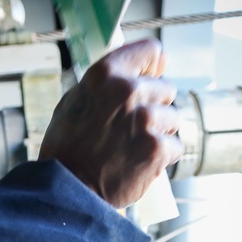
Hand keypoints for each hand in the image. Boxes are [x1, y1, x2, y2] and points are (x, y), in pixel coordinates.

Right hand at [39, 38, 182, 208]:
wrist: (67, 190)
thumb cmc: (67, 148)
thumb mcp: (76, 101)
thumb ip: (111, 82)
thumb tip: (157, 64)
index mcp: (105, 74)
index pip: (150, 50)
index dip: (152, 66)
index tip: (150, 77)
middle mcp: (128, 91)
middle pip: (165, 89)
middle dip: (152, 107)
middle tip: (127, 129)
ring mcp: (146, 120)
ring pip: (172, 119)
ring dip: (158, 133)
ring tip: (131, 149)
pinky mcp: (158, 148)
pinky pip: (174, 146)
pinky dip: (161, 157)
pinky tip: (138, 164)